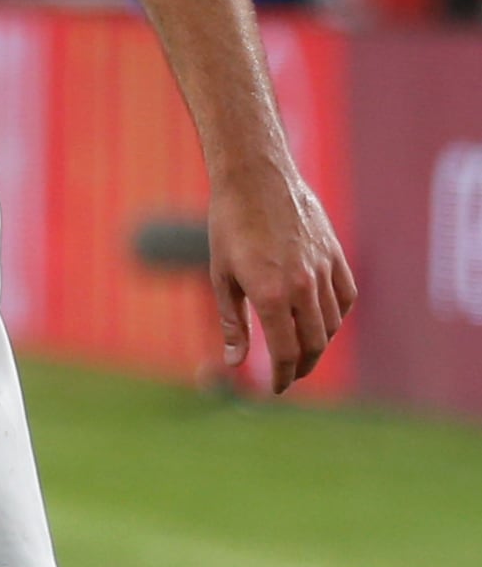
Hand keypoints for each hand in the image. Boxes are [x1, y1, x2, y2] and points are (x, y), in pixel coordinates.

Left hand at [207, 166, 357, 393]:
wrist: (256, 178)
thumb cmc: (229, 226)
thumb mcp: (220, 275)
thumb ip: (232, 322)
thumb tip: (233, 363)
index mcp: (270, 293)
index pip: (285, 352)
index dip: (282, 376)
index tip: (276, 389)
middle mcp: (302, 286)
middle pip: (313, 344)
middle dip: (301, 367)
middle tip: (289, 376)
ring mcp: (324, 270)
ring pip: (332, 324)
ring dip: (319, 344)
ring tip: (302, 351)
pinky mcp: (336, 255)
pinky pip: (346, 297)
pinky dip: (337, 315)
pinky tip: (323, 321)